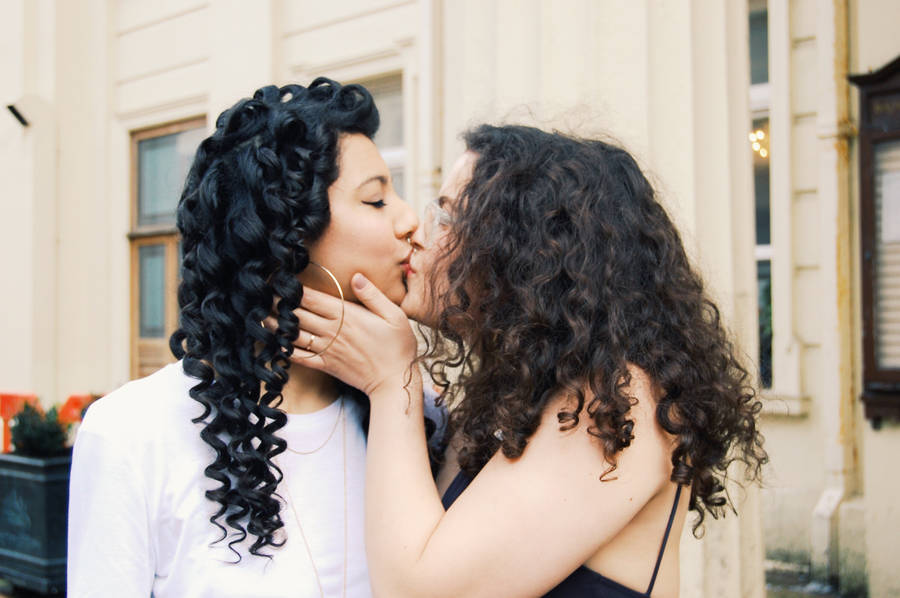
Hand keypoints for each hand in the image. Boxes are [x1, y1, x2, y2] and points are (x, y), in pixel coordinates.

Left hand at [268, 274, 417, 396]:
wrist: (394, 381)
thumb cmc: (398, 346)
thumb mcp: (394, 315)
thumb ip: (372, 295)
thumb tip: (356, 276)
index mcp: (346, 315)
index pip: (310, 298)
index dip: (291, 288)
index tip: (277, 280)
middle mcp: (332, 331)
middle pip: (297, 314)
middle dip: (278, 304)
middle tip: (261, 295)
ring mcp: (327, 349)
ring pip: (292, 334)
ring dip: (275, 325)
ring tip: (260, 316)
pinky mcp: (325, 365)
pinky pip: (299, 357)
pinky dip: (284, 350)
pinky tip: (274, 343)